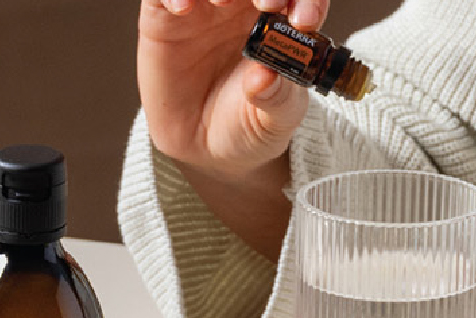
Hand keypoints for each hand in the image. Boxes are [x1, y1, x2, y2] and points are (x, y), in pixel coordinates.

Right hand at [138, 0, 327, 254]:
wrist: (204, 145)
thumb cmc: (249, 124)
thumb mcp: (273, 121)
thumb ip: (276, 99)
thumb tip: (265, 76)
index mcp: (282, 25)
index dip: (308, 2)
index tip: (305, 22)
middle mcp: (245, 8)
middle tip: (267, 3)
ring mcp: (206, 7)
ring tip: (222, 0)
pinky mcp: (166, 16)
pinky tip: (183, 8)